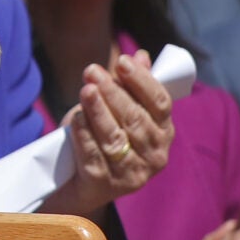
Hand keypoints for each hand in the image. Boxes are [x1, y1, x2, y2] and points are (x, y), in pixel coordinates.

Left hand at [47, 49, 177, 219]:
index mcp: (163, 133)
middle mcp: (154, 156)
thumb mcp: (117, 110)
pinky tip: (76, 118)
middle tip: (91, 70)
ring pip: (115, 137)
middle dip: (113, 92)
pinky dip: (84, 134)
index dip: (142, 81)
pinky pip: (93, 155)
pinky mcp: (104, 184)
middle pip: (135, 118)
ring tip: (85, 90)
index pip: (160, 103)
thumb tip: (140, 56)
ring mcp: (131, 173)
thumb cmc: (101, 138)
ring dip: (98, 111)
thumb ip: (131, 86)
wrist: (78, 182)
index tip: (122, 61)